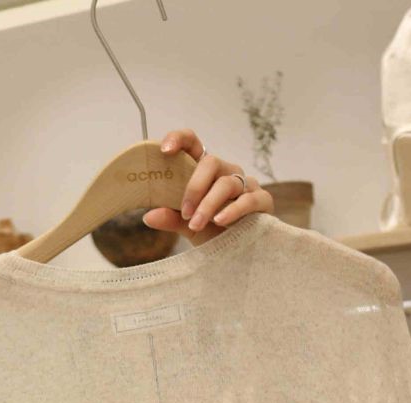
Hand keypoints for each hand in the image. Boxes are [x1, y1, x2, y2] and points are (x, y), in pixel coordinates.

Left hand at [144, 128, 273, 242]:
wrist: (239, 254)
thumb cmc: (213, 232)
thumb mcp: (188, 226)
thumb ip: (171, 218)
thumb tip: (148, 216)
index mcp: (206, 172)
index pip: (193, 144)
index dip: (179, 139)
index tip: (164, 151)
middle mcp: (226, 172)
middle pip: (211, 162)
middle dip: (195, 187)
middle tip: (185, 212)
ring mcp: (246, 184)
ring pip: (227, 183)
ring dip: (209, 204)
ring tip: (197, 224)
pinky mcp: (262, 200)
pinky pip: (248, 200)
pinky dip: (232, 211)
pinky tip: (220, 222)